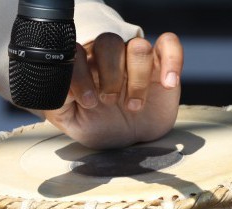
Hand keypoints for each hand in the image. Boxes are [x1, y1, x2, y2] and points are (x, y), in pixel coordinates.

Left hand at [44, 32, 182, 148]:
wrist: (125, 142)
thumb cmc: (96, 126)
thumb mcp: (71, 120)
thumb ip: (59, 103)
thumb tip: (62, 87)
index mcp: (85, 65)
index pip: (78, 53)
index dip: (81, 74)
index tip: (86, 101)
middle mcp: (110, 58)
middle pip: (109, 43)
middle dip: (109, 75)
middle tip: (109, 102)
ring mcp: (136, 60)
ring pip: (139, 47)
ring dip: (137, 77)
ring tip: (134, 106)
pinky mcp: (161, 65)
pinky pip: (169, 44)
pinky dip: (172, 59)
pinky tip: (167, 83)